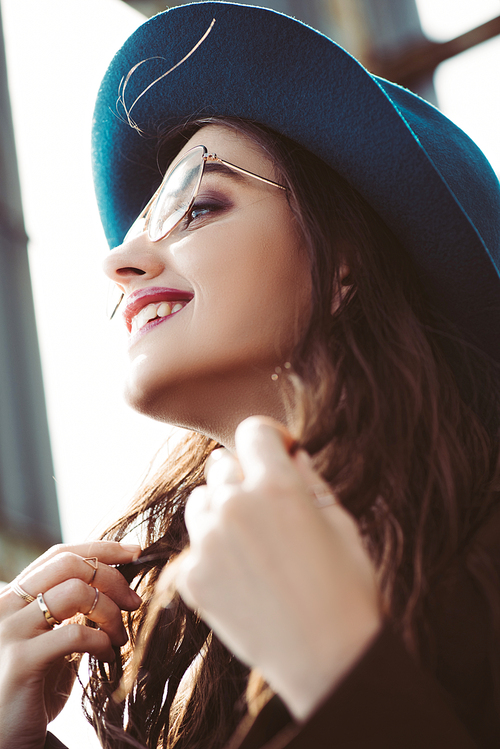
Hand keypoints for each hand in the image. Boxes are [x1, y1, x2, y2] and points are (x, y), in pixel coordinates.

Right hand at [0, 541, 141, 748]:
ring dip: (109, 612)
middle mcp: (6, 606)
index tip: (136, 552)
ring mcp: (10, 632)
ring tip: (119, 637)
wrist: (3, 739)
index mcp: (15, 596)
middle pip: (69, 565)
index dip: (101, 548)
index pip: (60, 554)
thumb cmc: (33, 687)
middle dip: (111, 577)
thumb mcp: (52, 640)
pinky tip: (107, 656)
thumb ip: (72, 611)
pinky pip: (75, 633)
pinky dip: (102, 641)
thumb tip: (117, 583)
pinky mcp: (21, 662)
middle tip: (134, 601)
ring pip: (75, 592)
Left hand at [176, 416, 381, 720]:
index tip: (278, 455)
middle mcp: (236, 505)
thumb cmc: (345, 588)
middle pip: (221, 465)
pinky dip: (213, 555)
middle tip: (267, 508)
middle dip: (243, 477)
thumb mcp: (340, 522)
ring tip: (251, 544)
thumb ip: (309, 479)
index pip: (253, 431)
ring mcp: (208, 542)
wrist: (328, 660)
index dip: (269, 439)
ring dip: (220, 511)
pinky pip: (194, 548)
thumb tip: (291, 454)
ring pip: (201, 502)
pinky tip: (243, 579)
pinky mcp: (191, 577)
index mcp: (277, 485)